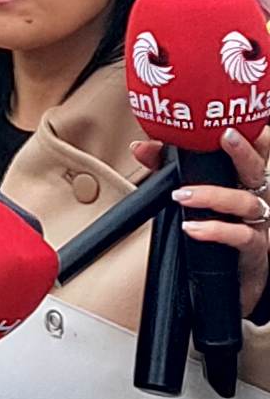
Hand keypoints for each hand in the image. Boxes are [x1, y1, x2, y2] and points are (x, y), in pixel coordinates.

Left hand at [137, 127, 269, 316]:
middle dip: (243, 151)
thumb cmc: (217, 229)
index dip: (253, 134)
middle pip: (257, 170)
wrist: (233, 279)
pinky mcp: (255, 252)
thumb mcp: (192, 195)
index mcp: (244, 181)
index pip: (255, 151)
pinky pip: (242, 238)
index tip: (235, 118)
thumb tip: (141, 146)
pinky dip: (216, 231)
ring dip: (214, 195)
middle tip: (225, 136)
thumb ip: (166, 167)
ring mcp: (260, 225)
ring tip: (182, 195)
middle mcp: (257, 199)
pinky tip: (192, 228)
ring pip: (247, 203)